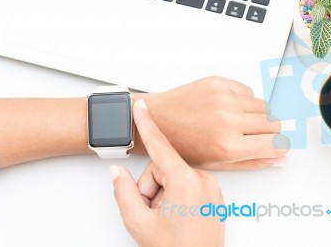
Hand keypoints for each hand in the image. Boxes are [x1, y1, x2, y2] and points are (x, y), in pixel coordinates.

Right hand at [111, 100, 223, 246]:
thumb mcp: (139, 224)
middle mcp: (203, 180)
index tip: (141, 107)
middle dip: (150, 187)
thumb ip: (123, 192)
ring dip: (162, 194)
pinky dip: (175, 196)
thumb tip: (118, 174)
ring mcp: (211, 187)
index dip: (146, 123)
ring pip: (173, 176)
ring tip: (165, 217)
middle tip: (151, 212)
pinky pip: (186, 183)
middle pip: (162, 167)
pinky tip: (175, 215)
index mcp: (187, 182)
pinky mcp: (212, 194)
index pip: (160, 145)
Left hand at [134, 77, 288, 169]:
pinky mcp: (218, 82)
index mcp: (228, 146)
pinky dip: (243, 101)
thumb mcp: (216, 163)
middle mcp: (228, 120)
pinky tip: (227, 109)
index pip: (276, 144)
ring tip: (237, 123)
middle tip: (251, 137)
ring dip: (257, 116)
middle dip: (268, 133)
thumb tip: (278, 158)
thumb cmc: (180, 144)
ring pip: (264, 106)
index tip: (274, 147)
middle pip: (274, 124)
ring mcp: (223, 98)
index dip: (278, 148)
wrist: (157, 120)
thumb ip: (252, 162)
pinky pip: (248, 91)